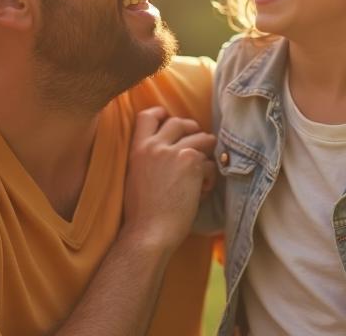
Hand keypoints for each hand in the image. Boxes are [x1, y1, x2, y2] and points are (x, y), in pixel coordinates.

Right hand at [122, 107, 216, 251]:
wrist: (149, 232)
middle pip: (179, 122)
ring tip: (202, 175)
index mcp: (137, 150)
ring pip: (202, 138)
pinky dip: (209, 178)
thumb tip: (168, 152)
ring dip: (207, 154)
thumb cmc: (142, 214)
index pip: (147, 116)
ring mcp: (174, 151)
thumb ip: (148, 160)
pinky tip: (202, 193)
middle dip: (193, 130)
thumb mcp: (135, 177)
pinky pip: (210, 163)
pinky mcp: (191, 162)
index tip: (169, 120)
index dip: (162, 114)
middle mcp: (155, 146)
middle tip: (199, 144)